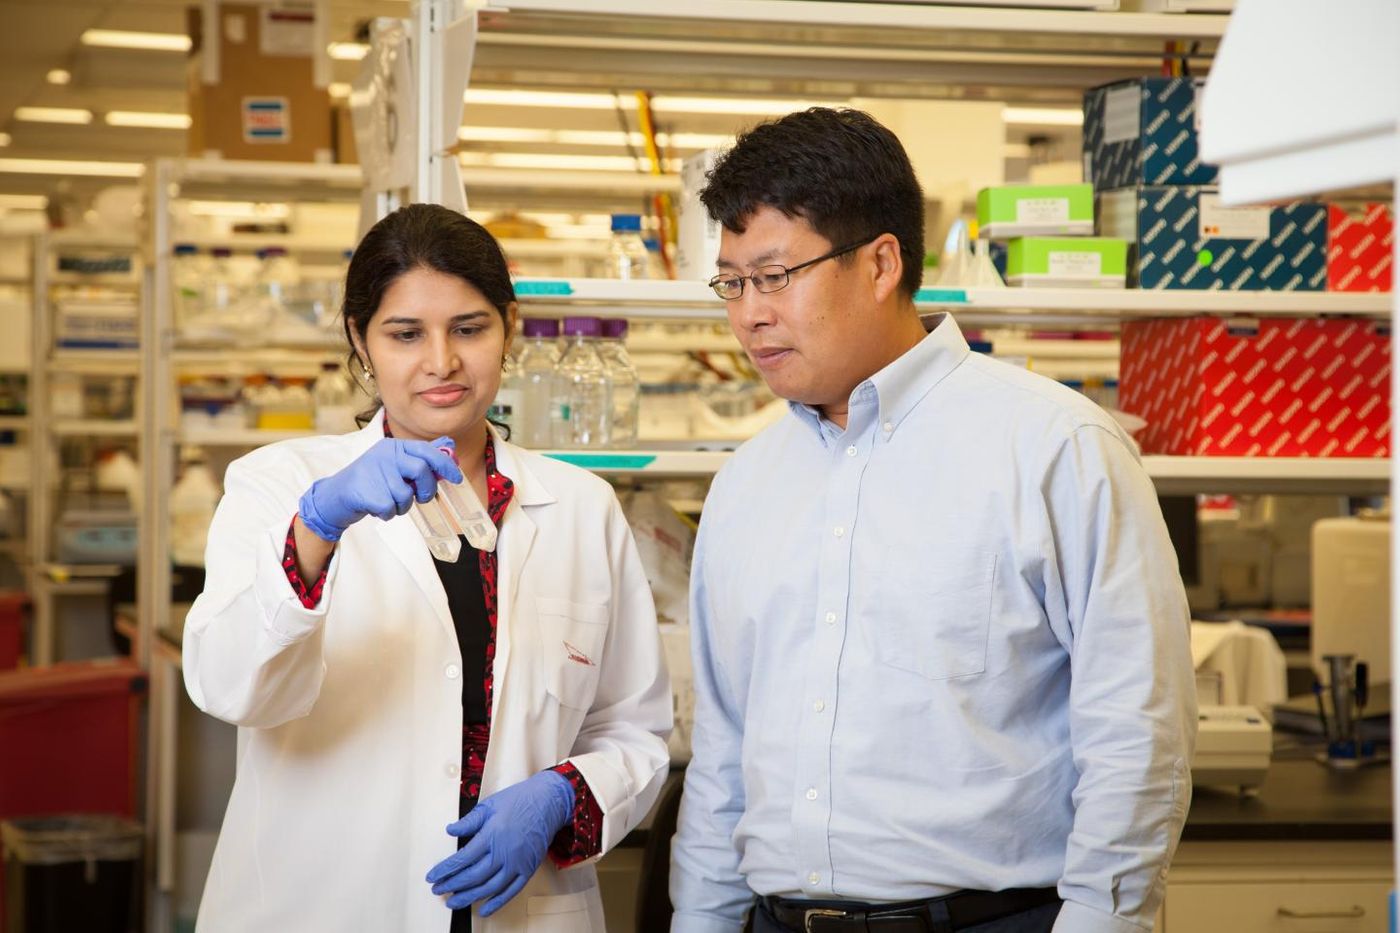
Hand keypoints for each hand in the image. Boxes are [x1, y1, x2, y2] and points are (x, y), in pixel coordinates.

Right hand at [297, 437, 462, 541]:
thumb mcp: (395, 463)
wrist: (336, 495)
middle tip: (422, 497)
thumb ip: (421, 456)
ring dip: (402, 506)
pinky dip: (388, 514)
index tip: (456, 478)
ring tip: (390, 502)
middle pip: (420, 470)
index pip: (426, 450)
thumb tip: (450, 445)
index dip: (445, 464)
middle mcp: (384, 455)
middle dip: (426, 489)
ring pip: (405, 494)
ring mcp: (373, 472)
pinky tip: (377, 508)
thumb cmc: (372, 480)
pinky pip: (390, 509)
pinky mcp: (365, 491)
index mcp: (394, 446)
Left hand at [425, 771, 575, 915]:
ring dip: (469, 897)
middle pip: (473, 876)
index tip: (432, 877)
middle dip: (452, 885)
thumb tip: (450, 830)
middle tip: (438, 890)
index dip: (445, 870)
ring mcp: (517, 863)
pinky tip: (484, 909)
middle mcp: (504, 852)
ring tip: (453, 902)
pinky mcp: (528, 869)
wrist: (548, 802)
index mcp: (492, 835)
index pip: (462, 858)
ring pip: (489, 888)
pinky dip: (497, 903)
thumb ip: (469, 821)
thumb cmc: (519, 800)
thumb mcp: (490, 805)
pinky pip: (511, 891)